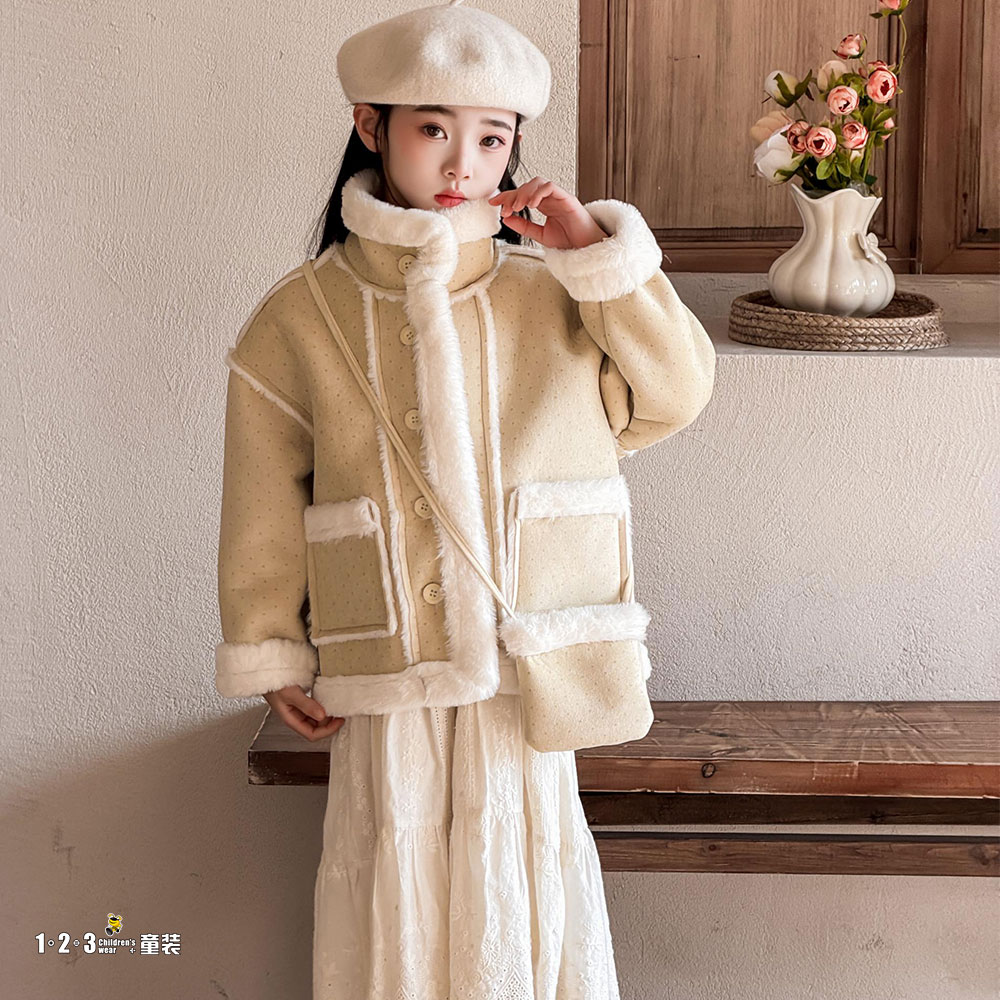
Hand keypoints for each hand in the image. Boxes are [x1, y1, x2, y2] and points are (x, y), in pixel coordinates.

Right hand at [264, 684, 344, 741]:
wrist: (264, 673)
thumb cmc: (273, 684)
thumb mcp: (291, 694)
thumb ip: (306, 705)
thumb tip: (322, 715)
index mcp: (291, 720)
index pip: (312, 734)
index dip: (328, 730)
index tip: (339, 721)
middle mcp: (295, 717)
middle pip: (315, 729)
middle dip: (329, 724)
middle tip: (340, 714)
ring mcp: (297, 710)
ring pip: (315, 719)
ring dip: (326, 716)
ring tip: (336, 708)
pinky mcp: (299, 701)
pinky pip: (313, 709)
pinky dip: (322, 707)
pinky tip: (326, 701)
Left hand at [488, 177, 609, 248]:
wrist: (585, 250)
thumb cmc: (568, 242)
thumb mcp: (539, 235)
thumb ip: (523, 226)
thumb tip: (506, 218)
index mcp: (543, 205)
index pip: (522, 194)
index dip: (506, 196)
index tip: (493, 202)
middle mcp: (550, 199)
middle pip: (527, 186)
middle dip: (513, 195)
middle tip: (505, 208)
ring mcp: (559, 197)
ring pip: (538, 183)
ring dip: (524, 192)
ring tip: (517, 206)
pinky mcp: (567, 199)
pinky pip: (551, 187)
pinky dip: (539, 192)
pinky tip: (532, 204)